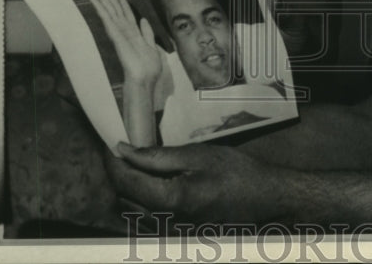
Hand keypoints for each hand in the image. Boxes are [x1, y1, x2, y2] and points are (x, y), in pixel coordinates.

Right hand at [85, 0, 161, 86]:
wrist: (143, 79)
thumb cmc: (148, 67)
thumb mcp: (152, 47)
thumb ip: (146, 33)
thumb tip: (143, 20)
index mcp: (132, 30)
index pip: (124, 10)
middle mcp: (123, 28)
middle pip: (113, 5)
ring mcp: (117, 29)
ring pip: (107, 7)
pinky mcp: (114, 32)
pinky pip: (105, 15)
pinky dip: (98, 4)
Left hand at [106, 141, 281, 223]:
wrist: (264, 198)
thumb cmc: (236, 173)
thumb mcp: (198, 155)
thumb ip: (158, 156)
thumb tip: (124, 150)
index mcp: (170, 201)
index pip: (125, 182)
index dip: (111, 161)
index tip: (107, 140)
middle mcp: (165, 223)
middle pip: (124, 198)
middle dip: (116, 172)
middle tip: (117, 146)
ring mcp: (170, 231)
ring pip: (132, 209)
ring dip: (127, 185)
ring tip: (131, 159)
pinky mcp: (175, 232)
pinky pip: (147, 215)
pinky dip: (141, 196)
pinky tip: (149, 178)